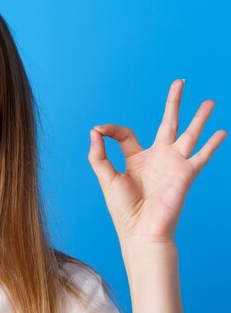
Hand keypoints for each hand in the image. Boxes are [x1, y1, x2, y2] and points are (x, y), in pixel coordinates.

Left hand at [88, 79, 225, 243]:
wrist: (141, 230)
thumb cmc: (123, 208)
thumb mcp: (106, 177)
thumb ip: (99, 154)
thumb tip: (94, 130)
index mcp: (135, 159)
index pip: (126, 134)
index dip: (112, 129)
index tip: (100, 129)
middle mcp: (157, 158)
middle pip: (168, 123)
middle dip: (174, 103)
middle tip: (180, 82)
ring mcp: (173, 164)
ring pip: (189, 134)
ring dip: (200, 118)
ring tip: (209, 101)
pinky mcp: (186, 174)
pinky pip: (202, 156)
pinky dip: (212, 145)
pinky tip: (222, 132)